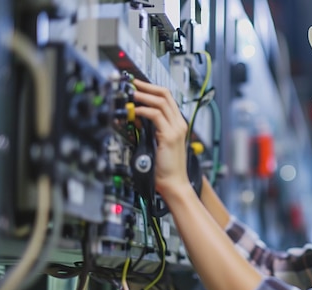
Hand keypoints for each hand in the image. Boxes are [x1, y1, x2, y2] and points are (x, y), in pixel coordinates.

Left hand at [132, 79, 189, 197]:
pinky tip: (135, 111)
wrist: (174, 184)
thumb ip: (149, 128)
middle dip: (147, 86)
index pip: (167, 99)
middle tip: (133, 83)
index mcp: (177, 125)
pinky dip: (144, 110)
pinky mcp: (169, 136)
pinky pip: (156, 115)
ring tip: (132, 93)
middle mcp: (179, 124)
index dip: (152, 89)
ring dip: (144, 95)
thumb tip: (137, 116)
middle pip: (165, 95)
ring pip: (161, 102)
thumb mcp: (155, 143)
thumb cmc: (165, 169)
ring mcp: (176, 129)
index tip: (138, 85)